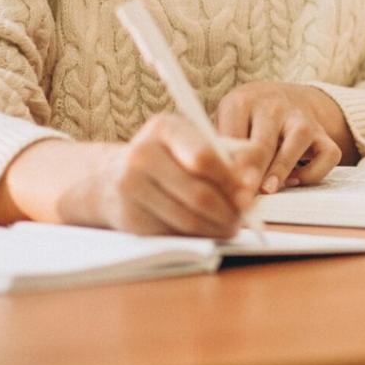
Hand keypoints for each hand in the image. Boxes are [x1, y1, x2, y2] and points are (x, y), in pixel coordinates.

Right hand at [50, 114, 261, 236]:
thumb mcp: (198, 141)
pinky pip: (172, 233)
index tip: (249, 194)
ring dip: (216, 228)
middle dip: (229, 211)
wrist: (112, 175)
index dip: (231, 180)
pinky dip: (196, 236)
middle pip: (198, 193)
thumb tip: (252, 182)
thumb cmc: (171, 156)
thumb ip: (233, 154)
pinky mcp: (128, 217)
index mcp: (164, 128)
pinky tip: (206, 230)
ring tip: (231, 226)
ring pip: (187, 219)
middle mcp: (141, 154)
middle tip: (245, 218)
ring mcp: (130, 187)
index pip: (204, 157)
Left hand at [215, 81, 354, 192]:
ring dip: (282, 169)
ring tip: (268, 190)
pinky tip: (294, 180)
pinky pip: (327, 154)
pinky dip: (313, 172)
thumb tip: (213, 179)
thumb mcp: (225, 121)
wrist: (281, 96)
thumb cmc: (244, 119)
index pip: (232, 135)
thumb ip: (220, 145)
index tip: (221, 189)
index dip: (227, 166)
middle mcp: (273, 106)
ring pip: (299, 140)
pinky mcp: (323, 134)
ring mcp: (302, 118)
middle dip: (252, 174)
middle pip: (262, 142)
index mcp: (241, 102)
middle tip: (242, 199)